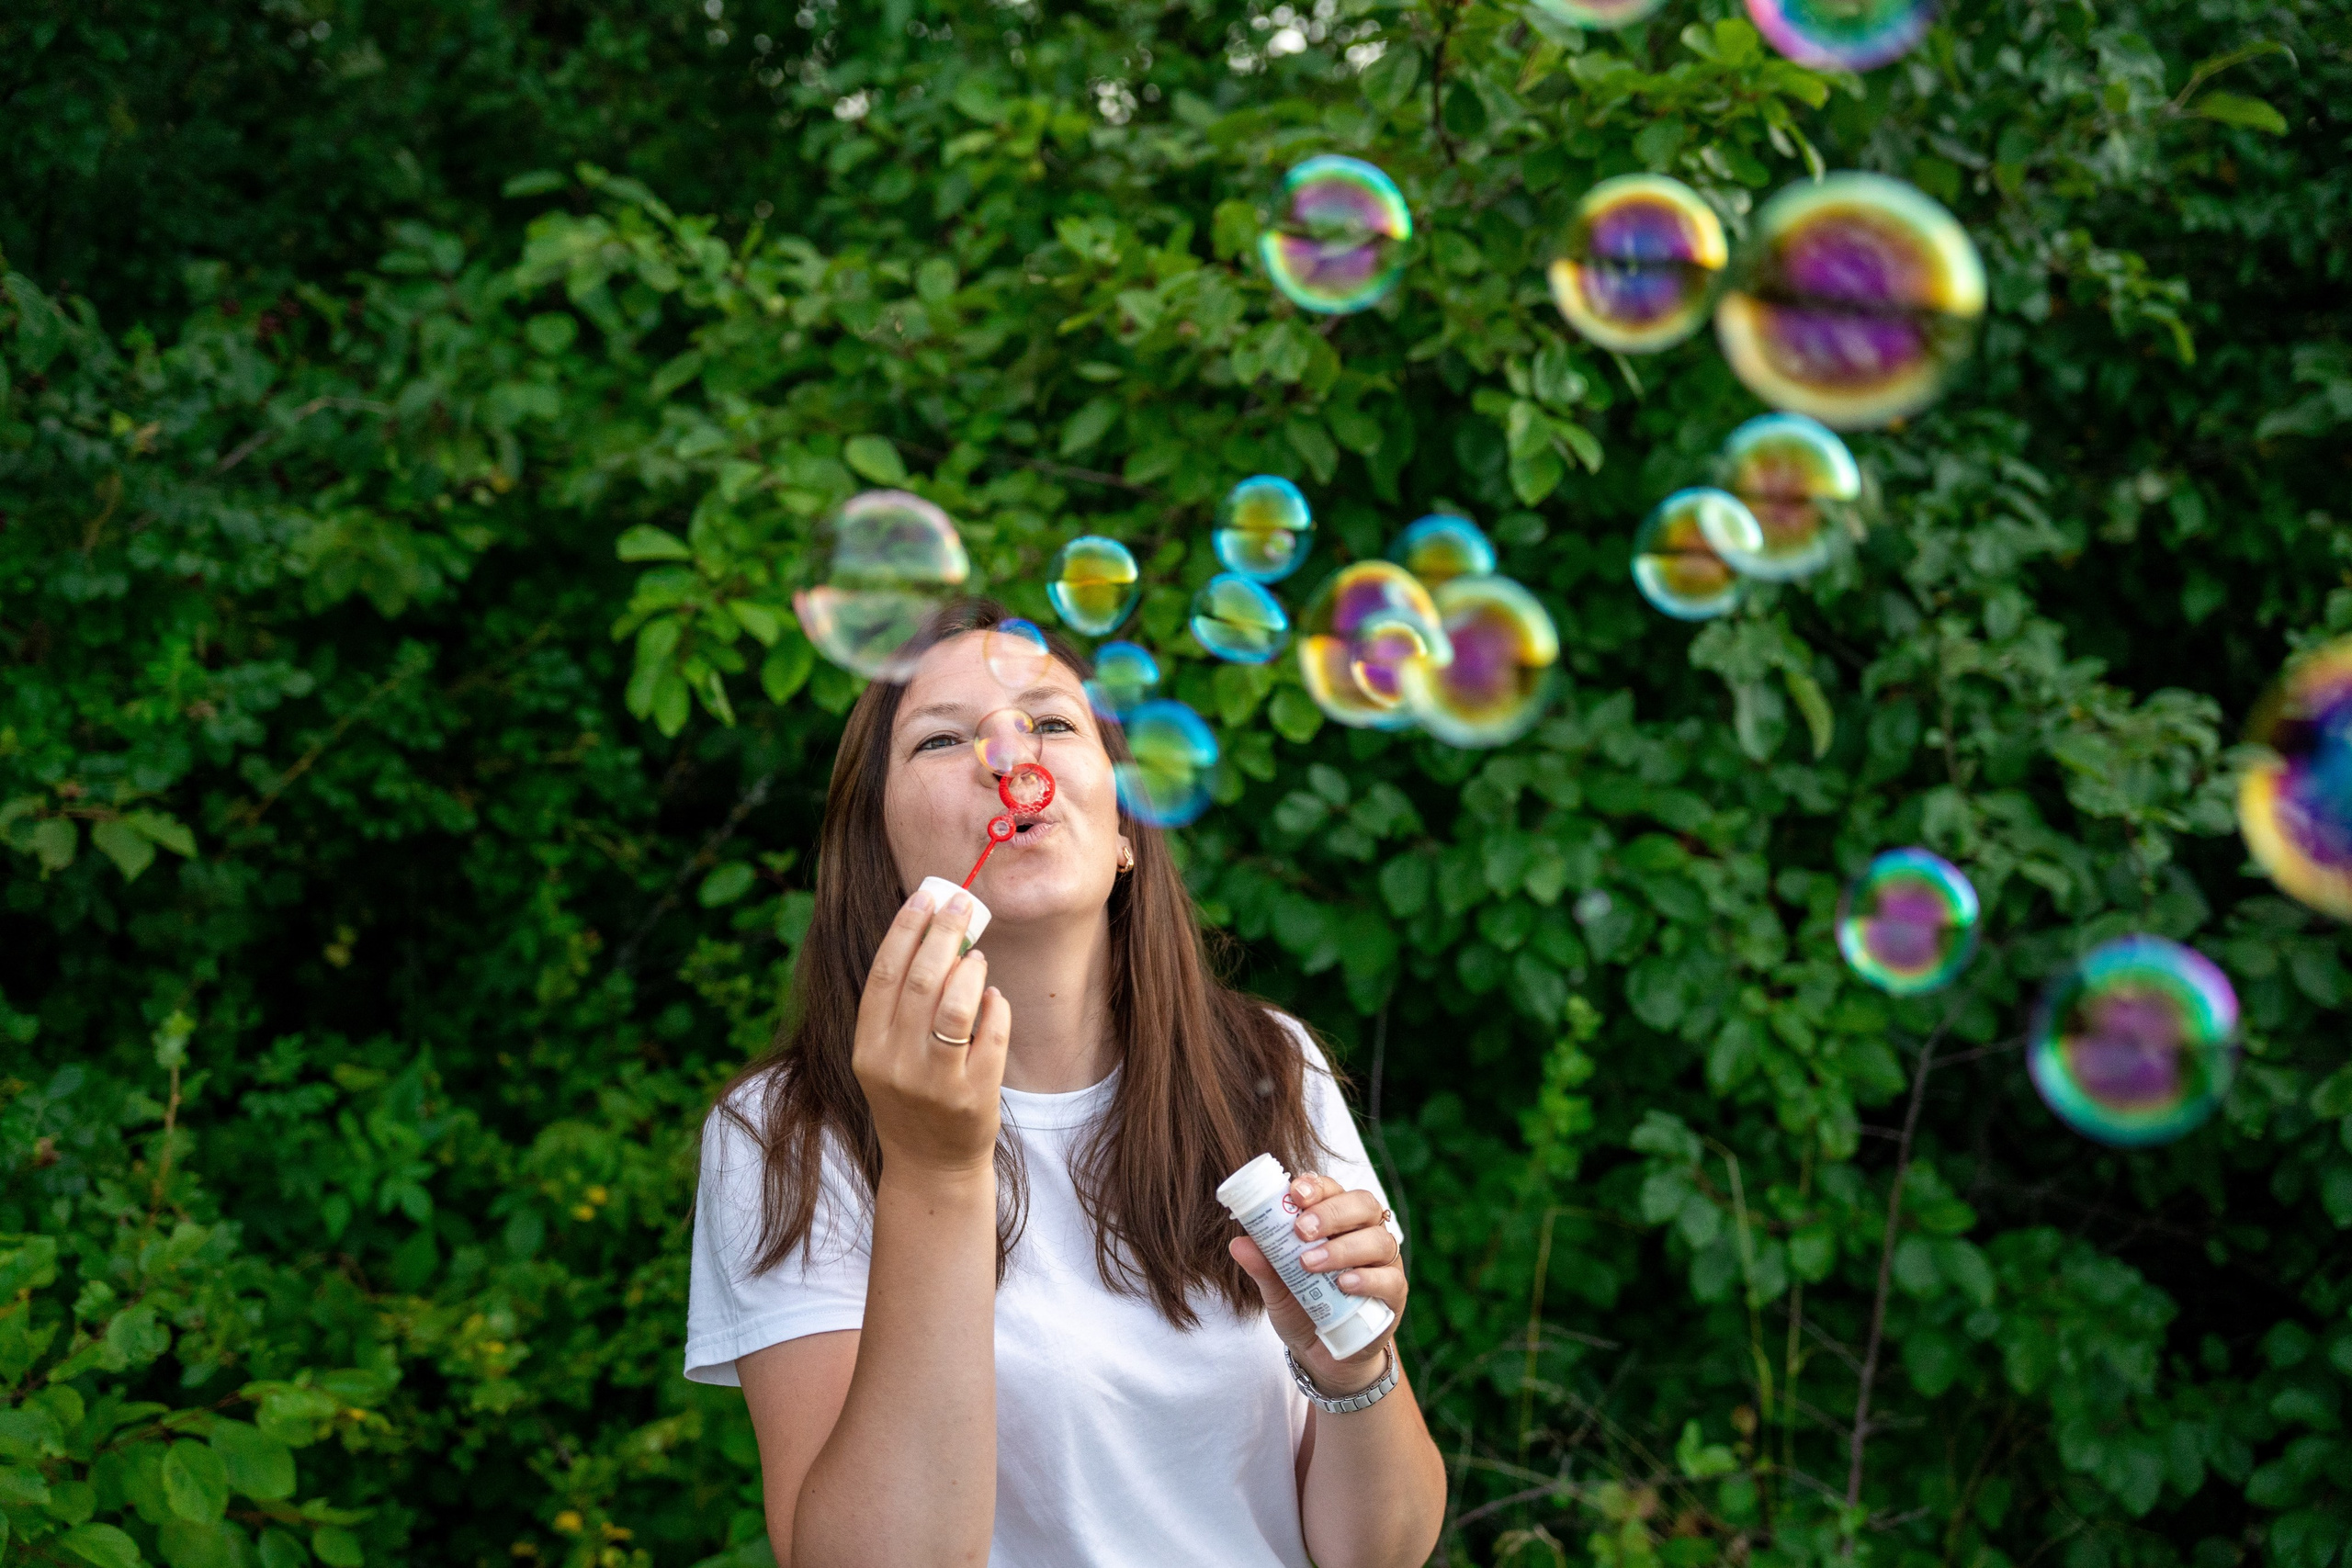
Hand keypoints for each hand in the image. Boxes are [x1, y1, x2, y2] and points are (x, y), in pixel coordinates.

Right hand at [852, 886, 1011, 1179]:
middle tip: (962, 906)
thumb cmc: (910, 1097)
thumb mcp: (887, 1057)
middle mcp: (895, 1065)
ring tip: (977, 957)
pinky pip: (991, 1035)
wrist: (929, 1165)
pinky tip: (995, 998)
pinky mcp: (973, 1096)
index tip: (924, 897)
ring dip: (971, 971)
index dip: (904, 930)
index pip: (884, 974)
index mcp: (867, 1049)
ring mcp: (935, 1082)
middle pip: (921, 982)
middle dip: (943, 935)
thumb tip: (931, 936)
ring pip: (955, 1006)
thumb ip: (901, 1007)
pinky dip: (996, 1007)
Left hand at [1229, 1172, 1404, 1396]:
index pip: (1333, 1190)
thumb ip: (1263, 1265)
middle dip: (1330, 1213)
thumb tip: (1237, 1243)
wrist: (1323, 1355)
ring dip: (1342, 1248)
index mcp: (1337, 1221)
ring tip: (1310, 1264)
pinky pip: (1389, 1279)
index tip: (1294, 1194)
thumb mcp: (1276, 1288)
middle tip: (1301, 1230)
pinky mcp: (1394, 1295)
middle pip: (1362, 1205)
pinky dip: (1366, 1279)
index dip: (1317, 1187)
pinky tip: (1344, 1285)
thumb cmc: (1302, 1307)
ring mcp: (1384, 1263)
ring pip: (1378, 1240)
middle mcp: (1365, 1233)